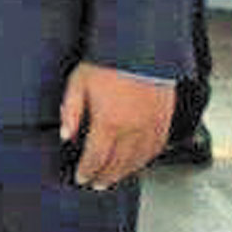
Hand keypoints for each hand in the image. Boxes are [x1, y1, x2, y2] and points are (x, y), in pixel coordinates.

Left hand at [58, 61, 174, 189]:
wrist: (142, 48)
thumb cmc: (109, 62)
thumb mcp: (78, 82)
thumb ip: (71, 112)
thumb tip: (66, 136)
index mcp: (109, 123)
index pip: (95, 158)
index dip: (87, 171)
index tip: (81, 178)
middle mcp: (132, 130)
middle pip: (117, 164)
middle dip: (104, 176)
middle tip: (96, 184)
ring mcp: (152, 127)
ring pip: (138, 160)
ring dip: (124, 173)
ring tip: (114, 179)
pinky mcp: (166, 121)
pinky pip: (157, 149)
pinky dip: (146, 160)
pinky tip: (139, 163)